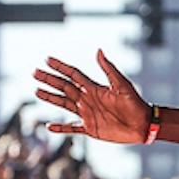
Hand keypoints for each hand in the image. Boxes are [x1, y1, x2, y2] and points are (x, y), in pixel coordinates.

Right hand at [34, 50, 151, 142]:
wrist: (144, 125)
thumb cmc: (135, 104)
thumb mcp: (122, 85)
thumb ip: (109, 69)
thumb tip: (98, 50)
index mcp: (94, 88)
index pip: (73, 74)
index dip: (60, 67)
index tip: (47, 59)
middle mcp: (88, 99)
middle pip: (64, 87)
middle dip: (50, 80)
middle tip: (35, 72)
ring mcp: (88, 114)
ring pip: (64, 104)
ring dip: (51, 98)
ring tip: (37, 91)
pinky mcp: (90, 128)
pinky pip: (72, 128)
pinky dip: (61, 128)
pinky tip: (49, 126)